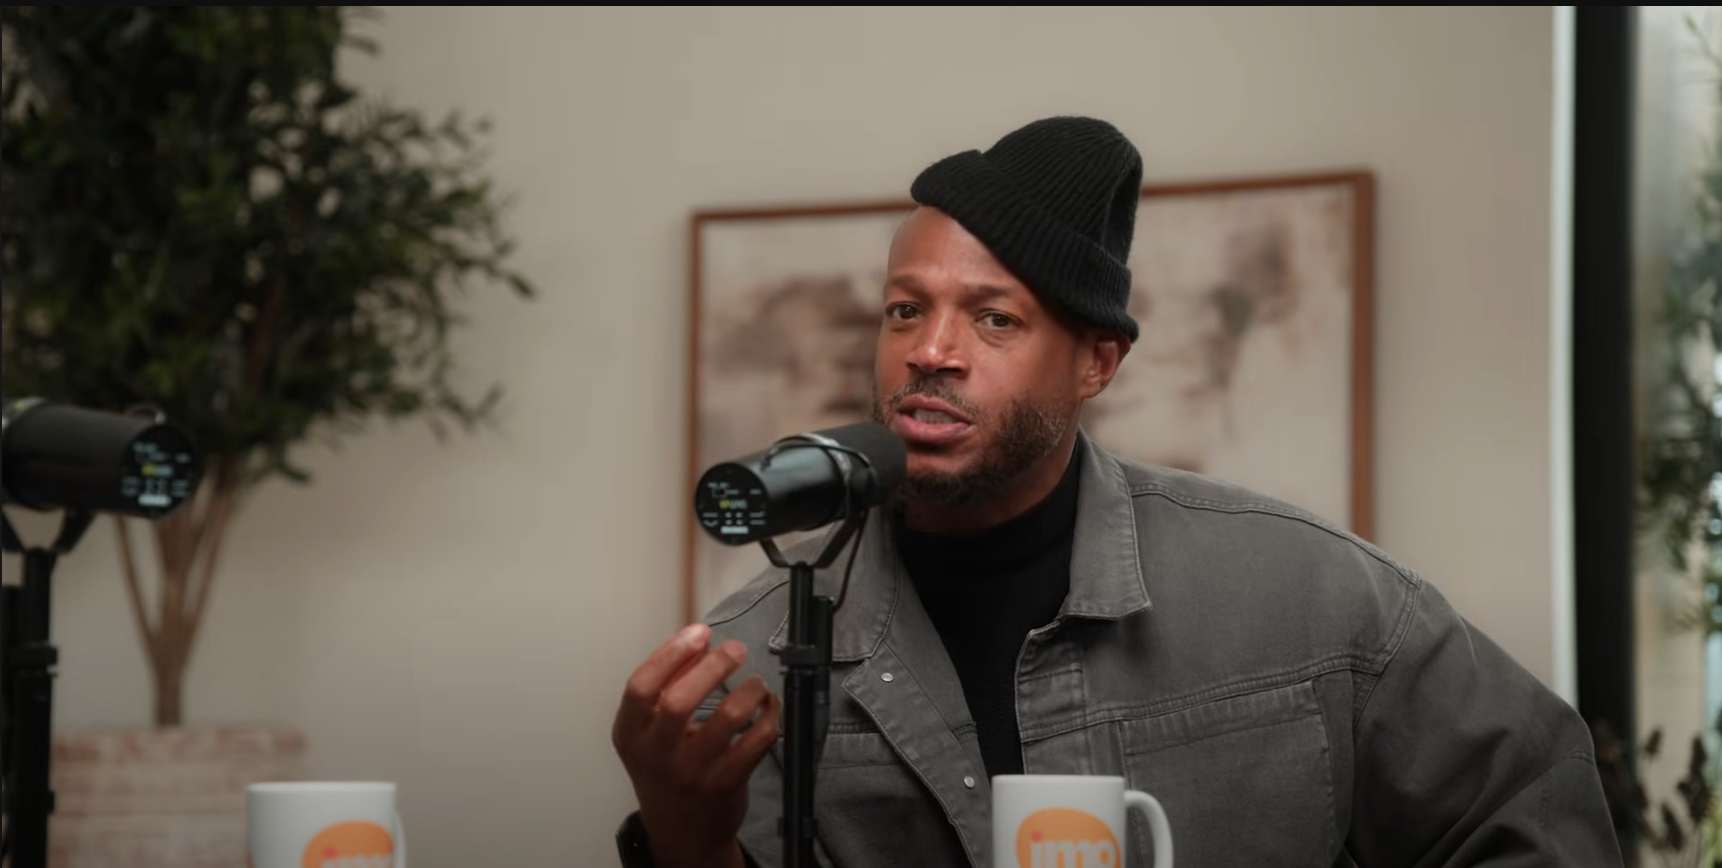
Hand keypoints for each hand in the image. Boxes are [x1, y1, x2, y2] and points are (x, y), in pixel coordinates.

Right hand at [613, 623, 778, 867]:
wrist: (681, 830)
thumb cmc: (666, 768)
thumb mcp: (651, 730)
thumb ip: (670, 684)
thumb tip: (699, 641)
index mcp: (631, 734)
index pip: (640, 687)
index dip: (671, 654)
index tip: (699, 633)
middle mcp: (655, 755)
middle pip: (679, 701)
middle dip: (713, 666)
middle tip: (735, 649)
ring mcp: (690, 773)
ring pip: (726, 718)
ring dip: (749, 690)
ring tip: (756, 681)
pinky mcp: (725, 785)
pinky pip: (756, 741)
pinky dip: (769, 716)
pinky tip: (768, 707)